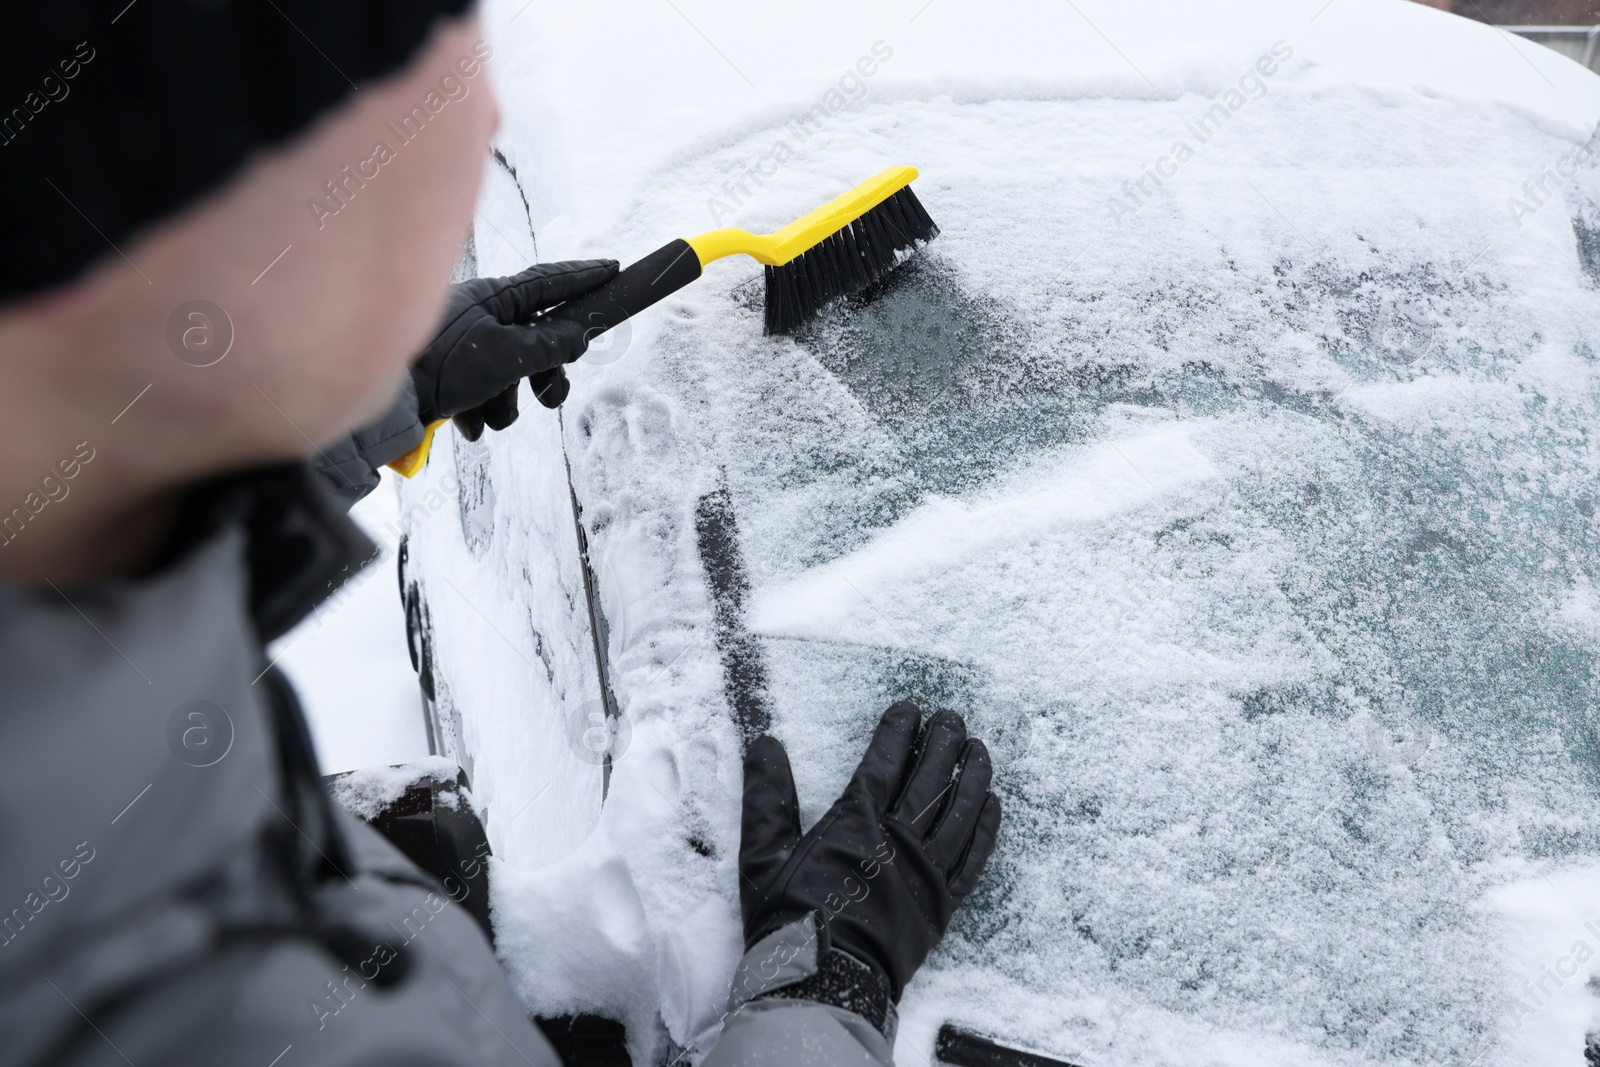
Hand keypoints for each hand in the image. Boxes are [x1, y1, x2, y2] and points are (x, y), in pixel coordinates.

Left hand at [411, 259, 618, 439]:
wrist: (383, 404)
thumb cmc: (439, 366)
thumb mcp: (505, 356)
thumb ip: (549, 346)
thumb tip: (578, 336)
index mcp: (493, 298)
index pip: (548, 282)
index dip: (583, 278)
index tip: (612, 271)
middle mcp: (479, 318)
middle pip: (535, 339)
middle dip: (544, 374)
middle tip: (551, 396)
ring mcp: (464, 347)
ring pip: (511, 375)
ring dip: (506, 402)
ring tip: (490, 414)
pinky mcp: (449, 377)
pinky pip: (483, 394)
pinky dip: (481, 411)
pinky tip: (465, 420)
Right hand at [739, 702, 1000, 1000]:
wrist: (822, 982)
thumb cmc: (790, 918)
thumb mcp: (763, 853)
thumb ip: (766, 796)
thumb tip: (764, 743)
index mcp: (855, 822)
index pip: (885, 762)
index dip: (898, 732)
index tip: (908, 709)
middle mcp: (897, 840)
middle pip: (929, 779)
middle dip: (942, 743)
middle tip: (951, 718)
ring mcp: (926, 872)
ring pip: (959, 812)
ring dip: (972, 776)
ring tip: (978, 749)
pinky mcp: (943, 902)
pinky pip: (973, 858)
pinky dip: (985, 828)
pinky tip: (993, 804)